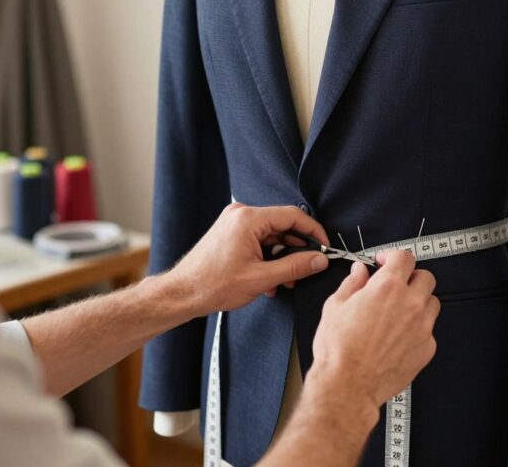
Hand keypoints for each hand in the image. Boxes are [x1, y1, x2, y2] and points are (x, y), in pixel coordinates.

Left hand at [170, 203, 330, 314]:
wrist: (183, 293)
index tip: (325, 248)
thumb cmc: (213, 285)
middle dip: (296, 250)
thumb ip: (295, 267)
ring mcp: (234, 223)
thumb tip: (320, 260)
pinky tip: (269, 280)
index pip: (293, 215)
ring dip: (282, 258)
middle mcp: (241, 214)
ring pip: (271, 235)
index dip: (314, 232)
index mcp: (248, 219)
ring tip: (285, 281)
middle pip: (282, 225)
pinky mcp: (230, 233)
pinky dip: (268, 258)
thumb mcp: (261, 278)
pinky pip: (259, 240)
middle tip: (306, 270)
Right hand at [306, 251, 439, 411]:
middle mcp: (410, 304)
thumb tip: (359, 272)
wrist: (348, 385)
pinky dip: (417, 329)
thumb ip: (352, 284)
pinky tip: (399, 337)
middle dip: (411, 277)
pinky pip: (429, 330)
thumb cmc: (338, 348)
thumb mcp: (335, 306)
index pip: (404, 258)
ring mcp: (423, 327)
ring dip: (418, 302)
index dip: (393, 256)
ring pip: (432, 303)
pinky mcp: (427, 348)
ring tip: (399, 312)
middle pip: (426, 277)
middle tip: (395, 286)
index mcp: (388, 287)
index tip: (385, 262)